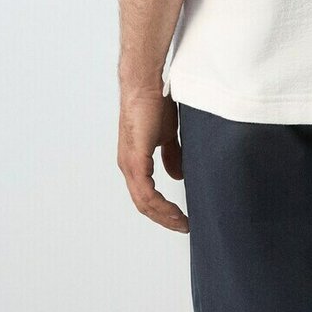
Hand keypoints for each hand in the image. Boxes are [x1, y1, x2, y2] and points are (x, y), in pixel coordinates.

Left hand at [117, 84, 189, 232]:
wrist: (146, 84)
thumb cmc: (155, 103)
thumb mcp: (166, 134)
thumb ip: (171, 155)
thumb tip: (177, 174)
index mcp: (135, 161)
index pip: (146, 194)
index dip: (162, 209)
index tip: (180, 218)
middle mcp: (128, 166)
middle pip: (144, 204)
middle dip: (164, 218)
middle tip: (183, 226)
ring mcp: (130, 164)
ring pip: (144, 202)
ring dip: (164, 215)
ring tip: (182, 222)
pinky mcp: (135, 160)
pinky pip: (146, 192)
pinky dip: (161, 205)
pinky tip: (174, 210)